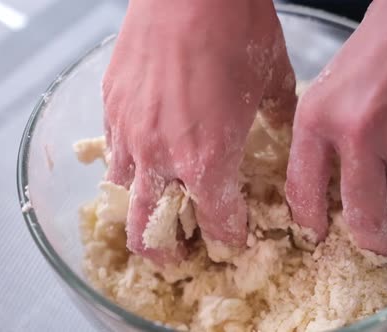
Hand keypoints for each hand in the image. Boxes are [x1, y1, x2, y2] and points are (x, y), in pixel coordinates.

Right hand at [103, 0, 294, 263]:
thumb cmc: (236, 29)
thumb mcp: (273, 80)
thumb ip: (276, 116)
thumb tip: (275, 126)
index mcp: (208, 159)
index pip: (216, 223)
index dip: (229, 236)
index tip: (235, 236)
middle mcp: (162, 157)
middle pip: (150, 232)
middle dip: (167, 252)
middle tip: (180, 253)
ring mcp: (129, 133)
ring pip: (123, 196)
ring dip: (141, 210)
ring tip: (158, 206)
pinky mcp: (110, 106)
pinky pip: (112, 152)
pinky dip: (128, 165)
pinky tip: (145, 153)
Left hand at [285, 0, 386, 258]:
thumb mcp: (335, 85)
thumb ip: (328, 136)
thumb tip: (331, 188)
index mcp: (318, 117)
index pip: (303, 190)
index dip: (312, 223)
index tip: (319, 236)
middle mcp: (357, 133)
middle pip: (360, 214)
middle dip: (370, 240)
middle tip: (376, 246)